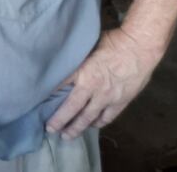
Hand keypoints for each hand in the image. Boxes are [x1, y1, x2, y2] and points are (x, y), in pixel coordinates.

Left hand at [46, 28, 160, 139]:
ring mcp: (107, 98)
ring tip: (67, 135)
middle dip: (60, 120)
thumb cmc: (112, 41)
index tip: (38, 102)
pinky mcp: (120, 102)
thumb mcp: (87, 45)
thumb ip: (77, 57)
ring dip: (77, 127)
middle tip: (50, 128)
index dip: (49, 95)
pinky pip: (106, 117)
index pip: (60, 86)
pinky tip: (92, 125)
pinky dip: (97, 123)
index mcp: (82, 71)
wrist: (138, 48)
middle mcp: (92, 88)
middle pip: (72, 108)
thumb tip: (64, 58)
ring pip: (88, 118)